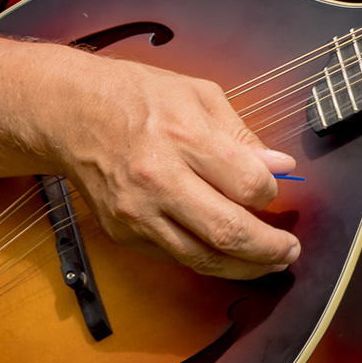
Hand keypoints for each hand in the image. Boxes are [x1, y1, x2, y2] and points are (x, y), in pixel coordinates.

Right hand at [39, 50, 301, 279]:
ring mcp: (139, 213)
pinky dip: (206, 260)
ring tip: (269, 263)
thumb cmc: (138, 95)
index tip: (275, 189)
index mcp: (185, 137)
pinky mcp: (124, 233)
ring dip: (243, 267)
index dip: (272, 193)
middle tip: (290, 251)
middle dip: (268, 248)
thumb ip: (241, 134)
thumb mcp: (199, 94)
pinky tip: (227, 255)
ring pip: (201, 258)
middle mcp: (161, 180)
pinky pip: (175, 257)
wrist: (72, 113)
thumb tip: (280, 166)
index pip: (247, 184)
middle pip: (228, 231)